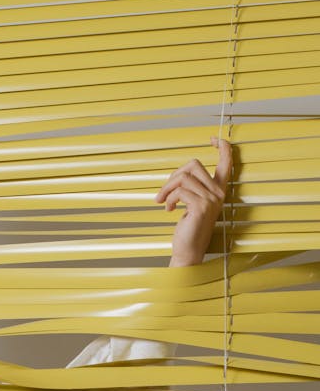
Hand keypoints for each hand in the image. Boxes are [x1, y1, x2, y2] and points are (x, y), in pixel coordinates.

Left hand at [156, 138, 232, 266]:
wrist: (188, 251)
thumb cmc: (188, 229)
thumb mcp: (191, 204)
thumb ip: (191, 188)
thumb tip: (177, 175)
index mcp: (218, 190)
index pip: (226, 163)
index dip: (222, 147)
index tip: (213, 138)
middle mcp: (218, 193)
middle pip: (194, 165)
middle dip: (173, 176)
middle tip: (163, 193)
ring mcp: (211, 199)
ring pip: (184, 177)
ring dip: (167, 189)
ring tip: (164, 202)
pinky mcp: (201, 206)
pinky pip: (180, 191)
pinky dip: (170, 198)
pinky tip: (169, 209)